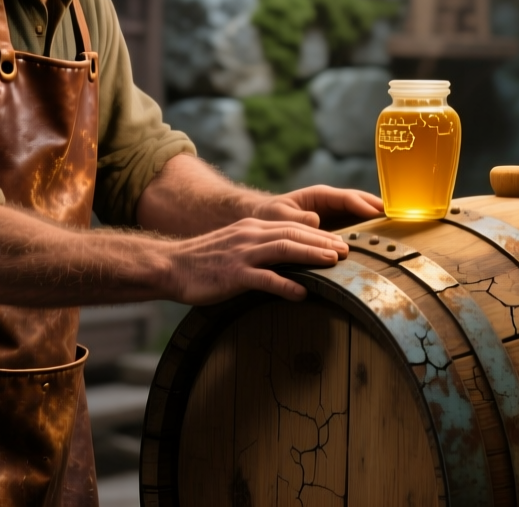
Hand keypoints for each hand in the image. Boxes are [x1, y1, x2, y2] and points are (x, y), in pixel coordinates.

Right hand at [162, 218, 351, 304]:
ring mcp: (242, 254)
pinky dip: (285, 284)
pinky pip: (264, 279)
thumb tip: (286, 259)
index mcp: (252, 228)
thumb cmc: (204, 261)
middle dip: (323, 241)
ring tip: (333, 262)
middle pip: (294, 234)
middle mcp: (250, 236)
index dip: (319, 233)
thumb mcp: (235, 246)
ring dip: (311, 254)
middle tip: (347, 250)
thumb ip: (260, 248)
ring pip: (284, 249)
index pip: (292, 226)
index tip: (339, 242)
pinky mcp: (233, 275)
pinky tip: (301, 292)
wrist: (171, 266)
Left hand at [247, 185, 384, 230]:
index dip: (363, 204)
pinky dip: (368, 227)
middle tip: (398, 216)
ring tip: (396, 226)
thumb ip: (297, 218)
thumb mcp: (280, 215)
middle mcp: (331, 201)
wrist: (263, 219)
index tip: (378, 212)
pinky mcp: (335, 224)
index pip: (346, 197)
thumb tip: (316, 221)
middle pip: (360, 202)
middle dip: (378, 207)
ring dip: (376, 217)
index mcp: (319, 195)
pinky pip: (355, 224)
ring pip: (361, 212)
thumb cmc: (270, 215)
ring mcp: (335, 213)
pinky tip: (379, 237)